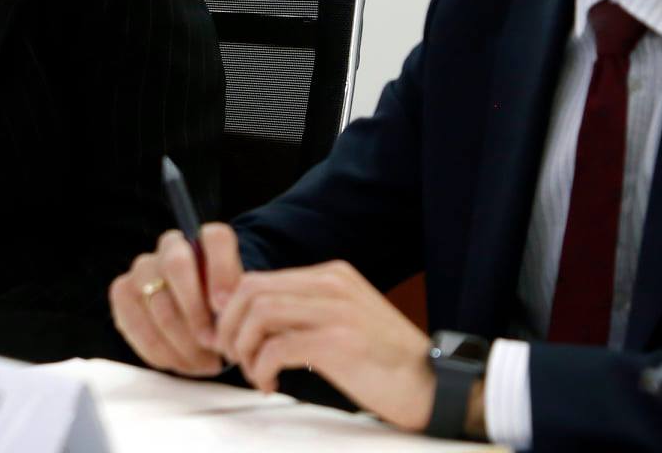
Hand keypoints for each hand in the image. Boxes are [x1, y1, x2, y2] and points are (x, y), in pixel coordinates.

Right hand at [109, 222, 243, 376]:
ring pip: (157, 302)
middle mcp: (171, 246)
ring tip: (203, 362)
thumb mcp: (237, 305)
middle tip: (212, 343)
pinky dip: (160, 351)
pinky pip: (136, 324)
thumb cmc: (219, 313)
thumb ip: (236, 303)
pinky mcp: (122, 292)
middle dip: (195, 311)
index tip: (224, 307)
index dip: (220, 270)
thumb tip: (223, 316)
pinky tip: (179, 362)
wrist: (193, 321)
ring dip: (182, 341)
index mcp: (206, 242)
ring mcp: (143, 268)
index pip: (215, 238)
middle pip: (177, 265)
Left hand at [214, 260, 441, 431]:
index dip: (232, 310)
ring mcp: (337, 311)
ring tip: (254, 372)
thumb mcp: (343, 320)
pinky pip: (277, 347)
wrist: (432, 386)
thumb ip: (304, 311)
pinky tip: (271, 384)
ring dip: (244, 348)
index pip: (260, 279)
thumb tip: (250, 319)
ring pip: (260, 314)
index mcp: (332, 276)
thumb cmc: (384, 361)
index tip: (230, 339)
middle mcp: (332, 284)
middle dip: (229, 326)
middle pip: (252, 291)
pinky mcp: (338, 343)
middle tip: (232, 356)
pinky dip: (262, 368)